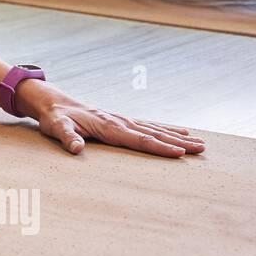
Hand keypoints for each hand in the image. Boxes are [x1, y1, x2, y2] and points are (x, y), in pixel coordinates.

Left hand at [15, 80, 205, 157]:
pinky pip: (148, 125)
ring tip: (200, 144)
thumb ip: (67, 137)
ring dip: (177, 137)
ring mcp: (122, 119)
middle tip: (202, 150)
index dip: (159, 148)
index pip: (139, 139)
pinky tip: (179, 132)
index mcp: (109, 126)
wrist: (53, 101)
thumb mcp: (56, 127)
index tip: (180, 154)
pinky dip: (166, 129)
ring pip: (155, 129)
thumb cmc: (55, 117)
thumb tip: (76, 148)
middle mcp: (120, 121)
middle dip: (178, 143)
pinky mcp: (121, 120)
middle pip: (154, 134)